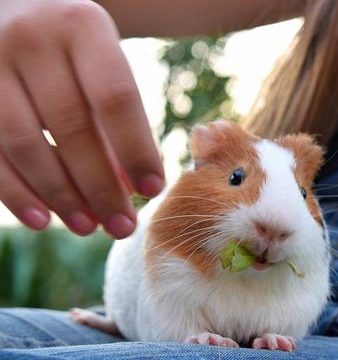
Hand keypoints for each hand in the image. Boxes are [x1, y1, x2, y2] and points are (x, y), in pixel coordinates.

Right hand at [0, 0, 163, 237]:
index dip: (136, 149)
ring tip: (87, 227)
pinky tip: (42, 219)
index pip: (115, 98)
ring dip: (60, 196)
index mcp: (82, 26)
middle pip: (71, 127)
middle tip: (123, 226)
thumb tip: (129, 189)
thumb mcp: (102, 65)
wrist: (15, 10)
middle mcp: (32, 39)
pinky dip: (16, 192)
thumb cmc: (74, 50)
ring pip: (24, 144)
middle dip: (100, 186)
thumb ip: (118, 120)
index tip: (153, 190)